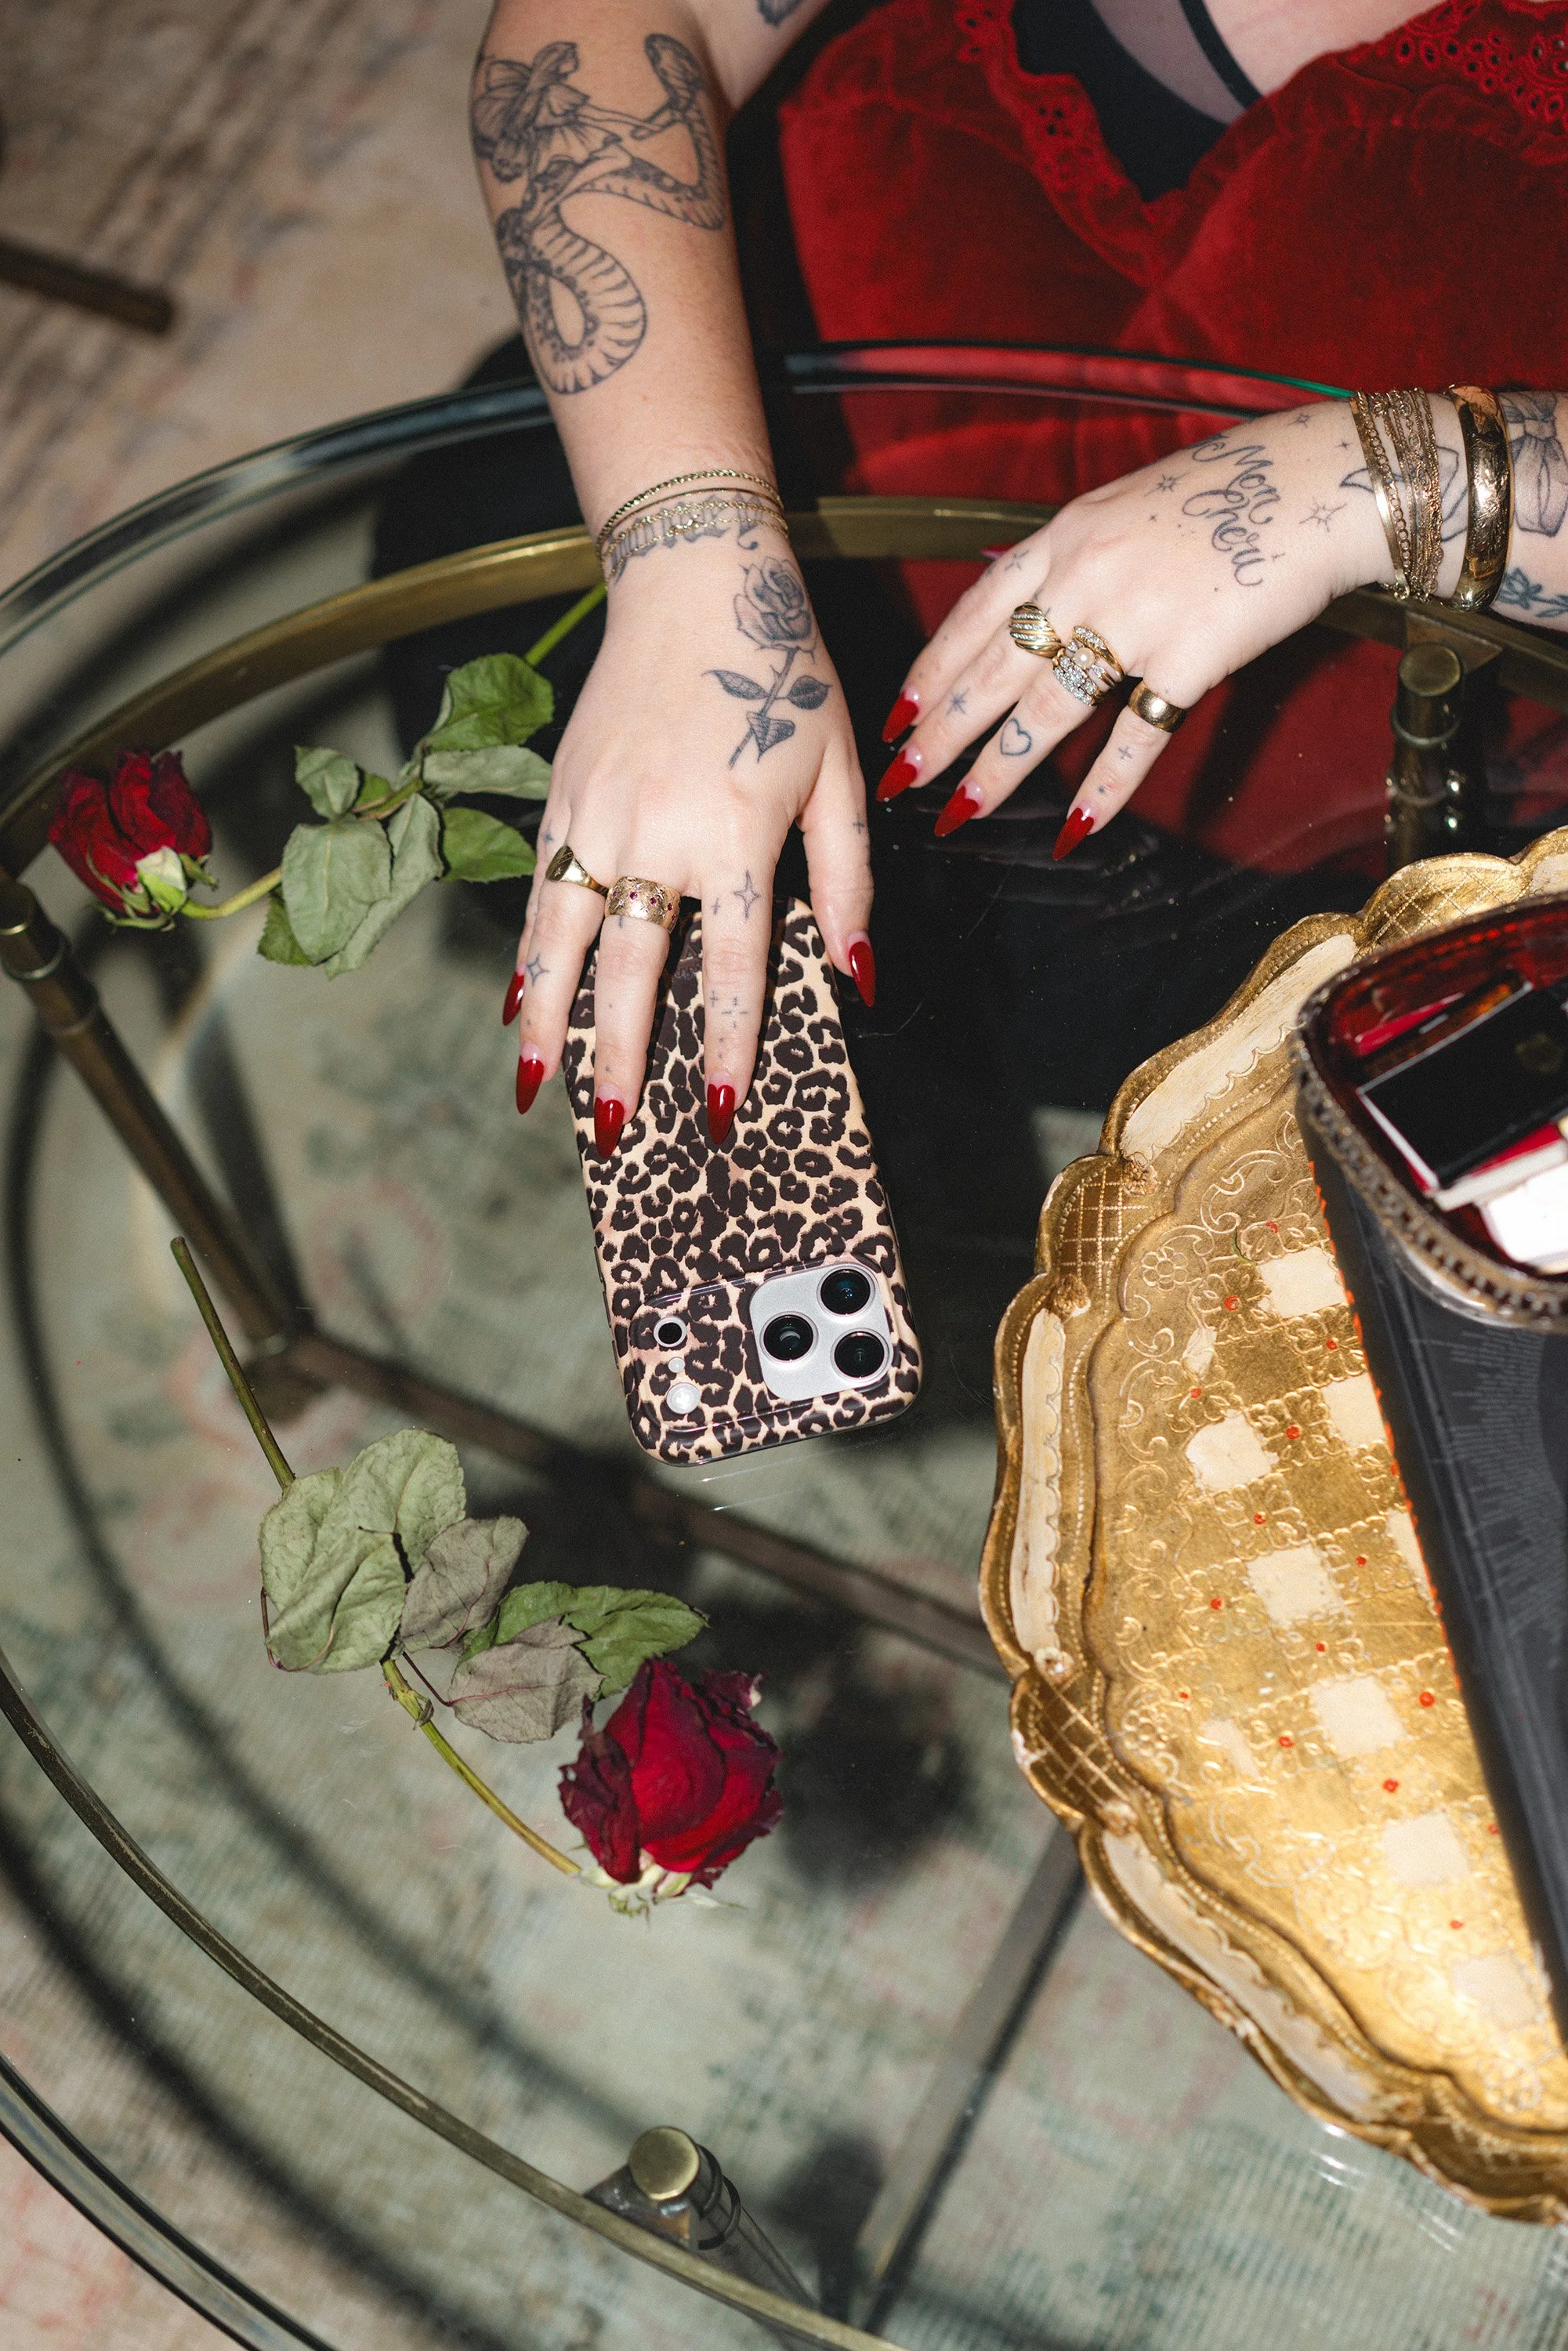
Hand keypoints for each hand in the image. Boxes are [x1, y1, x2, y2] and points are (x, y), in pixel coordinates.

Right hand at [505, 536, 871, 1149]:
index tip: (716, 1116)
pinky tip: (515, 1004)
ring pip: (559, 939)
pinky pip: (535, 891)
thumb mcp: (839, 776)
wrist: (694, 578)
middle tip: (612, 1133)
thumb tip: (856, 979)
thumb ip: (850, 882)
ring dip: (546, 1021)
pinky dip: (524, 954)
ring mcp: (595, 813)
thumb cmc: (783, 676)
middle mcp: (655, 833)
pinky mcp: (559, 793)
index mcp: (736, 837)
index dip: (723, 1049)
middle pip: (629, 970)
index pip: (730, 970)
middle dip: (618, 1058)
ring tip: (536, 1088)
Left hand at [878, 400, 1389, 851]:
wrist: (1325, 480)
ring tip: (960, 813)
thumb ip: (1076, 557)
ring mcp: (1138, 617)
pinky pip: (1136, 737)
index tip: (897, 713)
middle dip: (941, 731)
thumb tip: (1031, 604)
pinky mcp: (1193, 656)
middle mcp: (1088, 575)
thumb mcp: (1130, 506)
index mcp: (1069, 535)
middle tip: (901, 779)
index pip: (978, 612)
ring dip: (998, 770)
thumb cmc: (1235, 491)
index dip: (933, 668)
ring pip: (1047, 710)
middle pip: (995, 669)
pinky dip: (1105, 787)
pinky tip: (1073, 828)